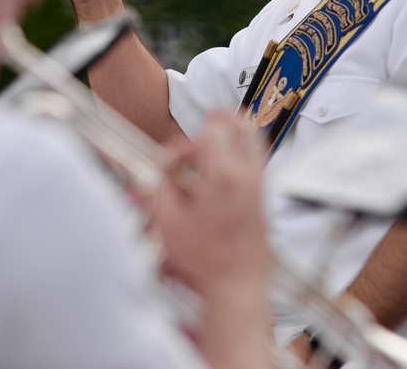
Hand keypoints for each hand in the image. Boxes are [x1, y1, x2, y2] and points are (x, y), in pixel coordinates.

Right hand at [149, 112, 269, 301]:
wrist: (237, 286)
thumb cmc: (208, 261)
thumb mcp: (168, 223)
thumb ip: (153, 191)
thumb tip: (143, 176)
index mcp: (223, 176)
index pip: (211, 132)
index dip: (186, 141)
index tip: (174, 161)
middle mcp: (247, 176)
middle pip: (243, 126)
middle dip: (222, 120)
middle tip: (208, 119)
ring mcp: (260, 186)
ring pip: (254, 142)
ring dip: (235, 135)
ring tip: (217, 139)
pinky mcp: (264, 199)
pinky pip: (258, 162)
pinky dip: (244, 154)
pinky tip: (226, 166)